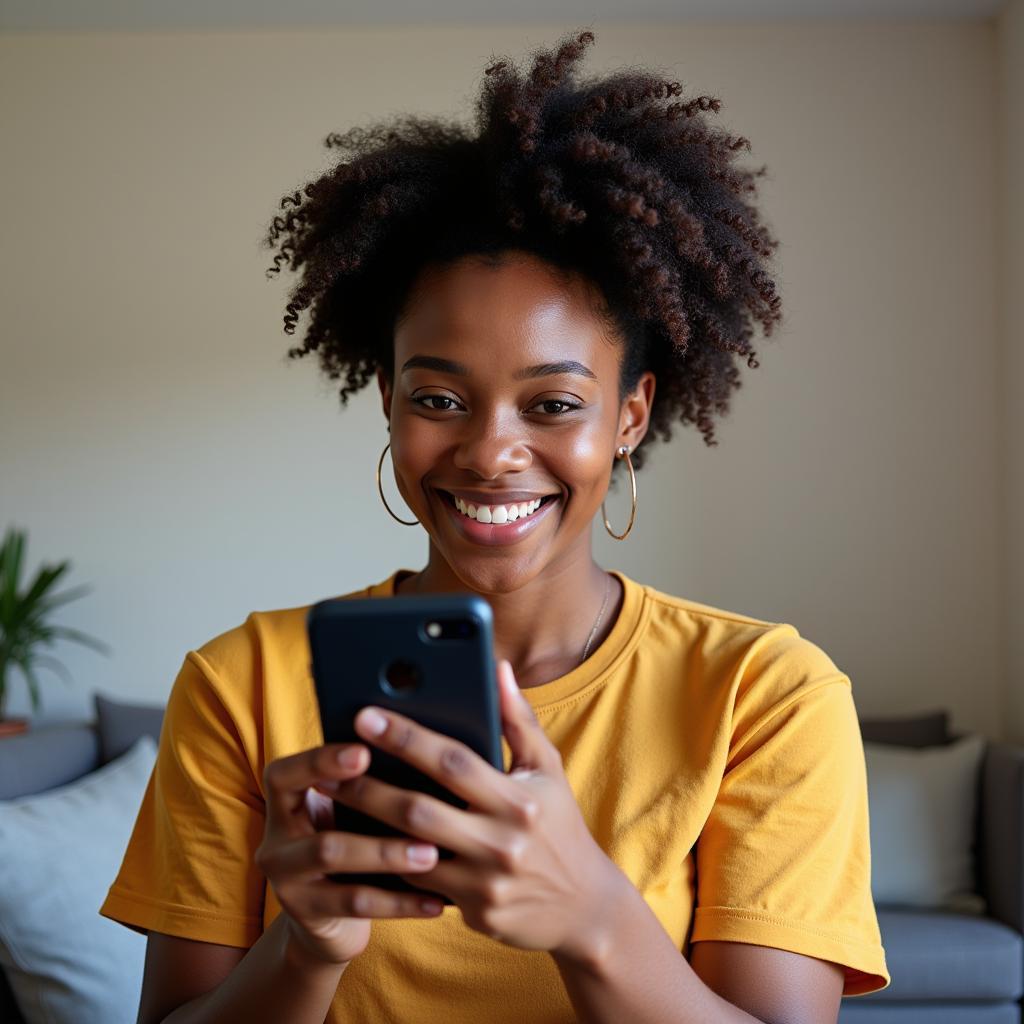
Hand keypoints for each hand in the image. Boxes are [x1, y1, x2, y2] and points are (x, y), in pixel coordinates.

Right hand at [254, 741, 444, 966]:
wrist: (327, 920)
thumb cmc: (347, 842)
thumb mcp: (343, 813)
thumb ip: (361, 786)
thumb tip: (417, 748)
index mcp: (283, 805)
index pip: (284, 775)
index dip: (321, 761)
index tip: (365, 752)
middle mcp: (275, 843)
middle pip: (314, 819)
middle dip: (370, 812)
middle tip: (417, 805)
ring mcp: (287, 883)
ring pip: (334, 860)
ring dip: (388, 856)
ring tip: (431, 854)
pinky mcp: (306, 914)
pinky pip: (356, 905)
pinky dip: (399, 903)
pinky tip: (434, 902)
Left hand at [318, 659, 622, 958]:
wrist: (584, 906)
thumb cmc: (559, 824)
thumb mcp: (548, 770)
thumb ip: (519, 720)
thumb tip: (499, 669)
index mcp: (518, 800)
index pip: (454, 762)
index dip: (407, 738)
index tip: (366, 716)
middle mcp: (501, 842)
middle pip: (419, 810)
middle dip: (367, 785)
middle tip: (327, 763)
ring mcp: (486, 883)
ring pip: (409, 852)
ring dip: (364, 826)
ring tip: (330, 797)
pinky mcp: (475, 913)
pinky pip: (419, 886)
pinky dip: (386, 864)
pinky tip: (353, 843)